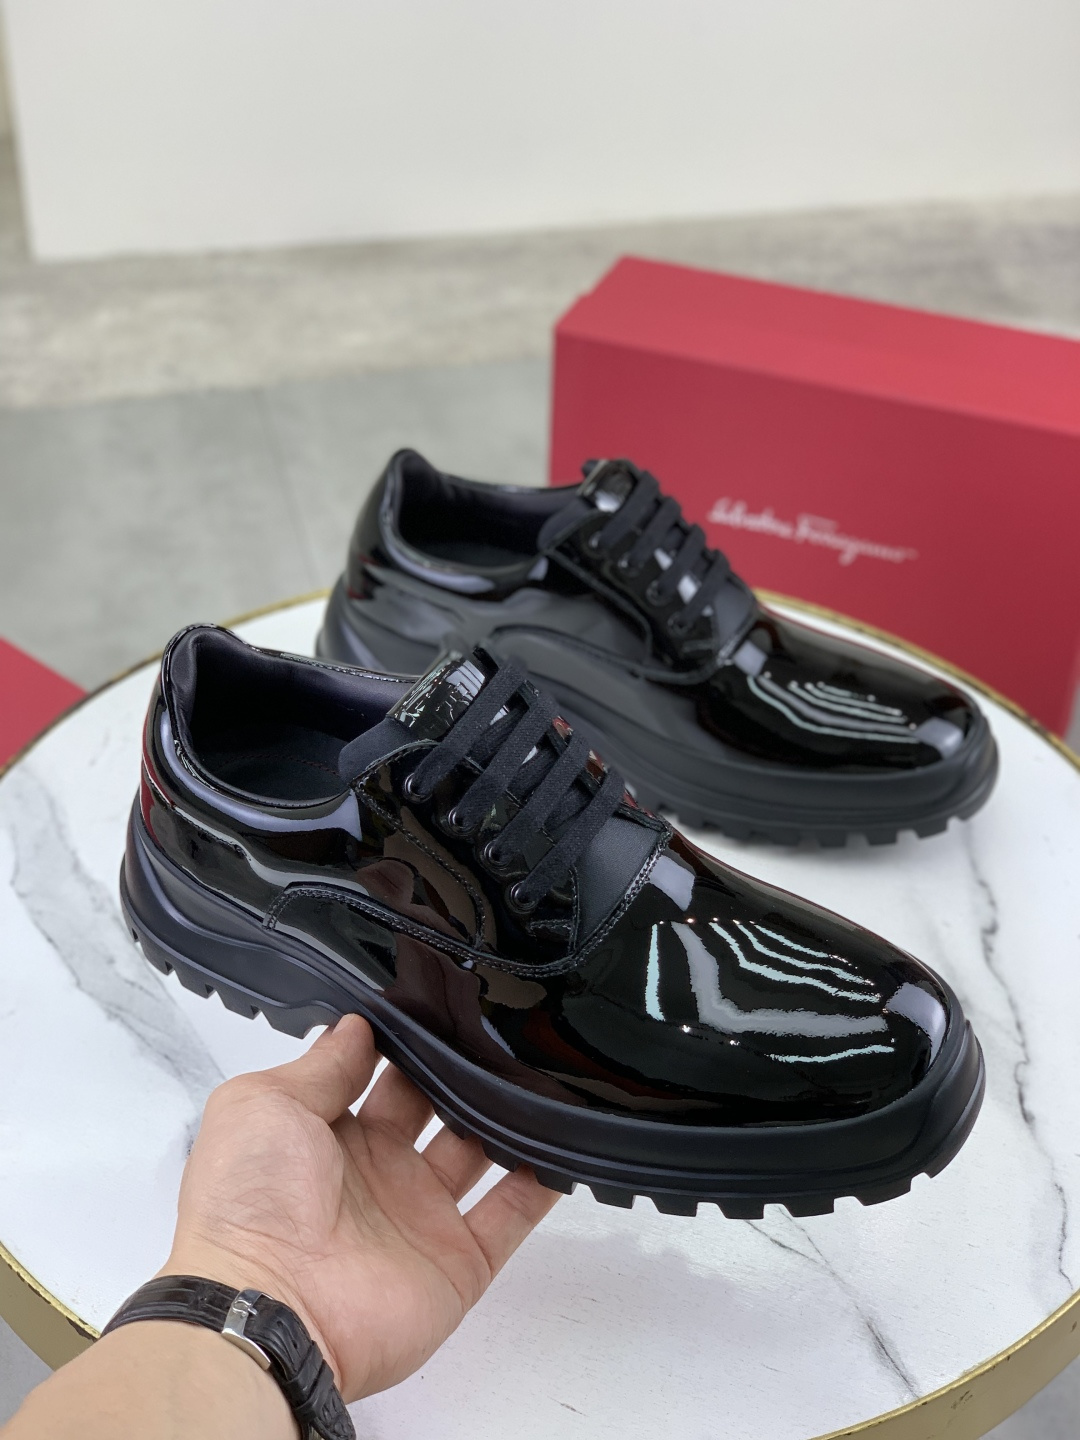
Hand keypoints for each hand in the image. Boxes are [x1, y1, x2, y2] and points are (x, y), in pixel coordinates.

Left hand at [162, 1015, 560, 1401]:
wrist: (268, 1308)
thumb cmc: (249, 1200)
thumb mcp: (264, 1105)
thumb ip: (321, 1065)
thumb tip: (358, 1025)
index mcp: (328, 1131)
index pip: (380, 1072)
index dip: (407, 1039)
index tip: (442, 1000)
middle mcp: (378, 1171)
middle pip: (437, 1105)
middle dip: (462, 1068)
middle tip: (499, 1025)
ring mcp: (420, 1216)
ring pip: (480, 1153)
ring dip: (507, 1116)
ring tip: (541, 1069)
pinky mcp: (458, 1261)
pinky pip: (511, 1215)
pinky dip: (541, 1181)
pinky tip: (564, 1139)